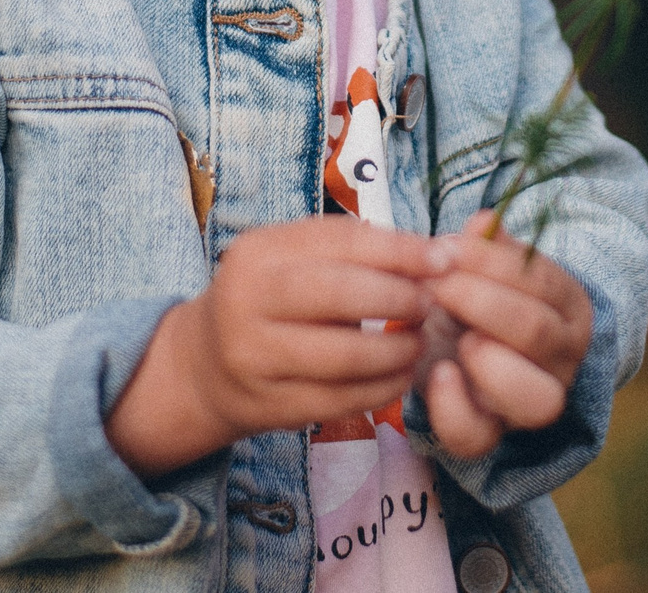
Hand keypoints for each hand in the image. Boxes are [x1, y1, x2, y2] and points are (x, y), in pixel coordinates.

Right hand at [105, 217, 448, 476]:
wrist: (204, 364)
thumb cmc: (269, 298)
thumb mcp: (293, 258)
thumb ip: (356, 250)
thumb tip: (440, 253)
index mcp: (260, 251)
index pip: (342, 242)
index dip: (401, 250)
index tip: (443, 260)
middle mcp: (248, 299)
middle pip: (340, 295)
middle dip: (398, 298)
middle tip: (431, 305)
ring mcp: (254, 358)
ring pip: (343, 356)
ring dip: (396, 351)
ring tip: (419, 344)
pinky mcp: (268, 406)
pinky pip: (339, 401)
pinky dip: (381, 389)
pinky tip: (400, 376)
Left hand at [421, 222, 594, 459]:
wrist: (475, 346)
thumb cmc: (483, 296)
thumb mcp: (489, 266)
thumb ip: (488, 245)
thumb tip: (483, 222)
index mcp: (566, 306)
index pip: (542, 282)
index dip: (492, 263)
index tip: (447, 249)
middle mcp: (561, 358)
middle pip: (538, 335)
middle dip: (483, 304)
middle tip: (439, 286)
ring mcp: (531, 400)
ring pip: (534, 399)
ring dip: (490, 363)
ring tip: (459, 337)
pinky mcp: (490, 431)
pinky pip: (478, 437)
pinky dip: (453, 408)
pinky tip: (438, 374)